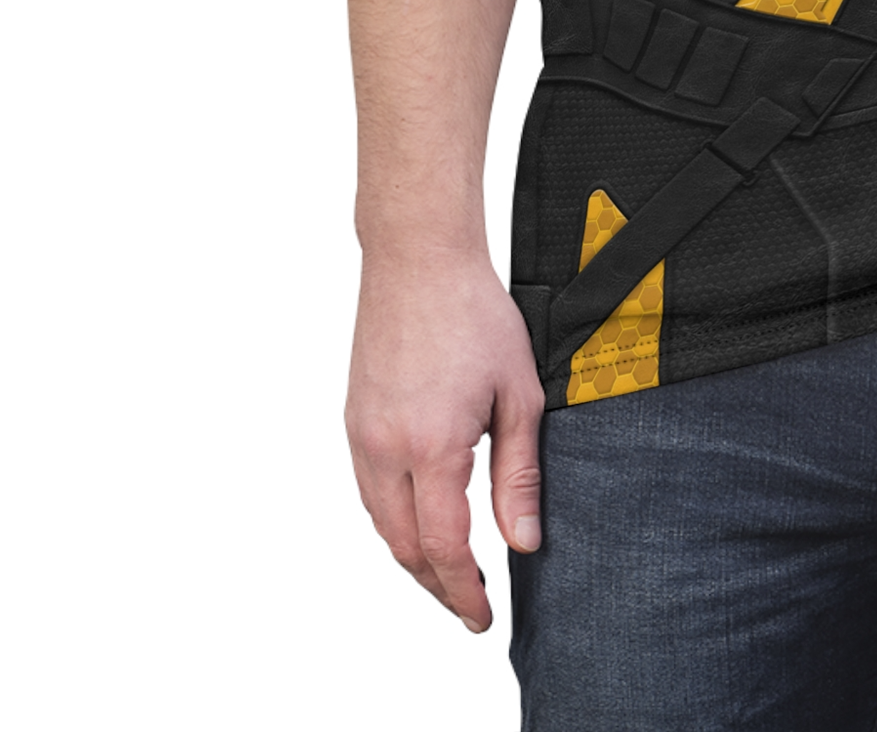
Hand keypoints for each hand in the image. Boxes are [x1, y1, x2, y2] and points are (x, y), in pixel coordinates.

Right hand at [346, 252, 544, 630]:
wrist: (418, 259)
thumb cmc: (475, 314)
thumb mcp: (517, 394)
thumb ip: (519, 473)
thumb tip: (523, 539)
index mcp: (432, 446)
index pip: (444, 546)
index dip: (463, 590)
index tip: (483, 616)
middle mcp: (385, 448)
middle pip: (404, 547)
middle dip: (437, 585)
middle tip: (469, 607)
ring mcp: (361, 435)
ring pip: (381, 523)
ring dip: (412, 556)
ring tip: (449, 575)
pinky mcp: (353, 420)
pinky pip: (369, 490)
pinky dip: (393, 520)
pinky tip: (419, 522)